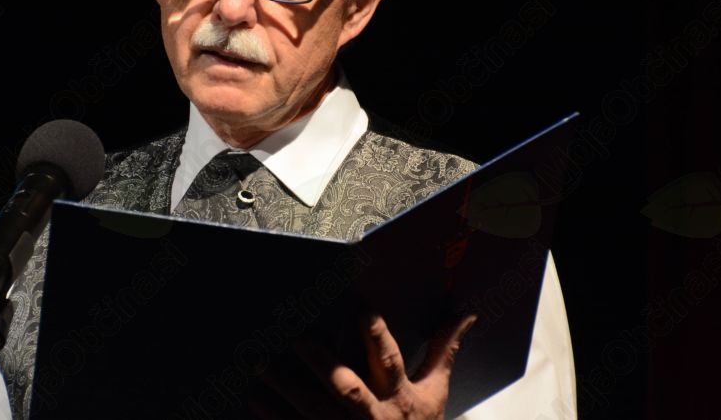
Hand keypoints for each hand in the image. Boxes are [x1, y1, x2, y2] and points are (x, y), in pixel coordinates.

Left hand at [253, 312, 476, 419]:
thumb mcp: (434, 394)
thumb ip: (444, 352)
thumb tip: (465, 313)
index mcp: (400, 398)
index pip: (389, 362)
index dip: (377, 338)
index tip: (362, 311)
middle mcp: (374, 418)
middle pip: (348, 388)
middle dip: (323, 364)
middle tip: (298, 339)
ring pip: (314, 410)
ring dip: (287, 387)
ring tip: (263, 365)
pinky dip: (274, 417)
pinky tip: (255, 399)